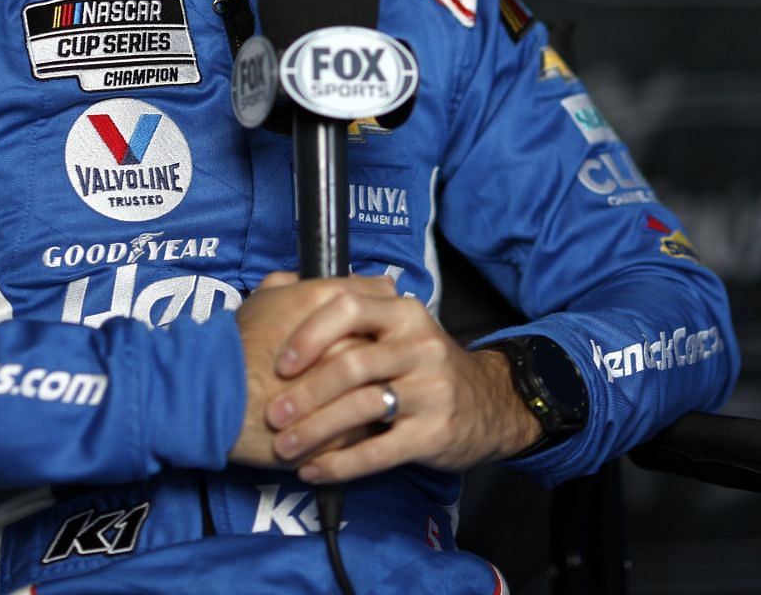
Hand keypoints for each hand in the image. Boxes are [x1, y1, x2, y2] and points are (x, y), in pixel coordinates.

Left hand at [256, 275, 543, 483]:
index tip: (279, 362)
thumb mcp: (399, 328)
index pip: (349, 307)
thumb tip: (282, 290)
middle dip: (305, 392)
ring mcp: (431, 390)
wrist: (488, 404)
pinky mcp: (435, 433)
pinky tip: (313, 471)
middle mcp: (420, 346)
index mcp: (404, 313)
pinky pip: (379, 451)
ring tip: (284, 447)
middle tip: (272, 414)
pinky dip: (339, 464)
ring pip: (362, 407)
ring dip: (315, 430)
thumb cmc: (422, 365)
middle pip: (352, 363)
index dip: (309, 333)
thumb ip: (353, 314)